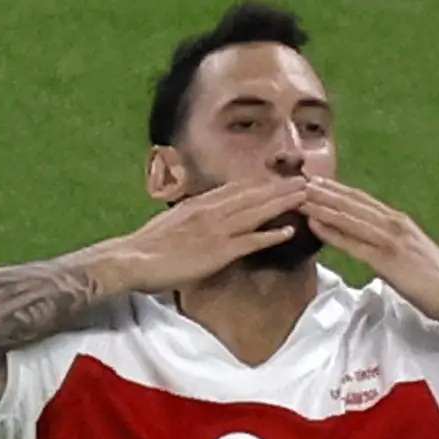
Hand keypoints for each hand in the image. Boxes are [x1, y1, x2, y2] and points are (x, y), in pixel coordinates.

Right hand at [102, 177, 307, 293]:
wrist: (132, 259)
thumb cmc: (147, 247)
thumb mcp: (172, 223)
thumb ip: (191, 217)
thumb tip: (202, 215)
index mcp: (200, 204)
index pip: (237, 189)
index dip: (262, 184)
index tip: (282, 179)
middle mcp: (211, 211)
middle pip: (253, 195)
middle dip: (280, 188)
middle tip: (306, 181)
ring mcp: (216, 230)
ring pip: (256, 212)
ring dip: (283, 204)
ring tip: (306, 197)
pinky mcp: (218, 251)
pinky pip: (250, 241)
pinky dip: (271, 235)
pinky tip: (290, 231)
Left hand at [301, 177, 438, 321]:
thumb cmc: (438, 281)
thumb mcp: (412, 255)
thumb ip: (393, 246)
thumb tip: (377, 247)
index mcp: (399, 222)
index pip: (363, 201)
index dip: (339, 190)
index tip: (318, 182)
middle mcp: (394, 224)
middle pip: (352, 203)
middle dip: (324, 191)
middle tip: (299, 180)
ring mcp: (390, 240)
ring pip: (349, 217)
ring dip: (322, 205)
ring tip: (298, 196)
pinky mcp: (386, 259)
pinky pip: (353, 242)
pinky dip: (331, 231)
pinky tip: (314, 224)